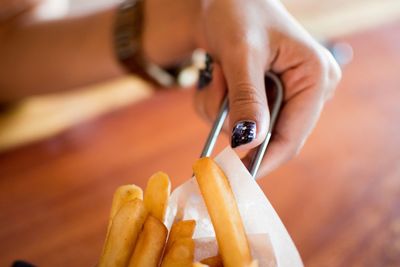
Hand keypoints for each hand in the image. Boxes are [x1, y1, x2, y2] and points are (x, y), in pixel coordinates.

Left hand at [142, 0, 340, 175]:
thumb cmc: (238, 10)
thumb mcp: (242, 53)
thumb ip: (246, 98)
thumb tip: (247, 143)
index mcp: (314, 76)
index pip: (293, 135)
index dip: (264, 159)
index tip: (233, 174)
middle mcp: (304, 90)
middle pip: (267, 135)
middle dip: (233, 119)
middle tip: (218, 85)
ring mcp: (283, 95)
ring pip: (244, 129)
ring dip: (220, 106)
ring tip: (219, 70)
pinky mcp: (261, 97)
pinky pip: (234, 118)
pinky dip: (217, 102)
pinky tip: (218, 73)